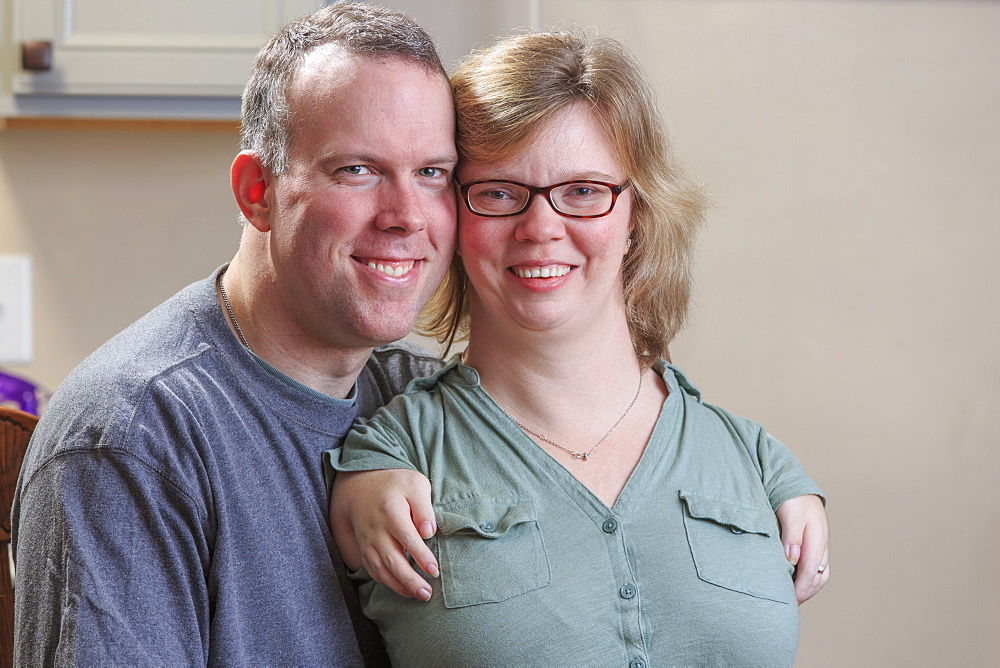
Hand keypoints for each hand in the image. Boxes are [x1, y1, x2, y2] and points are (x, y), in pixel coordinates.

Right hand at [329, 469, 438, 600]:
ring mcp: (367, 540)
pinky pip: (371, 569)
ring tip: (418, 596)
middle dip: (410, 580)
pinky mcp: (363, 547)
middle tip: (427, 594)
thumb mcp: (415, 484)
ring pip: (380, 569)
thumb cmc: (396, 484)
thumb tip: (429, 532)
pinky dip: (386, 582)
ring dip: (399, 586)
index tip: (434, 570)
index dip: (421, 557)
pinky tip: (402, 588)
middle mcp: (376, 529)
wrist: (362, 483)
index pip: (407, 539)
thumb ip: (424, 507)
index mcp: (390, 511)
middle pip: (392, 560)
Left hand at [775, 494, 828, 604]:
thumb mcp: (790, 514)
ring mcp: (820, 543)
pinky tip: (797, 581)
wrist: (795, 484)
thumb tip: (793, 558)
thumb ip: (791, 536)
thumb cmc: (791, 498)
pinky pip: (817, 565)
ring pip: (820, 572)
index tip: (790, 599)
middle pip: (819, 575)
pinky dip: (810, 577)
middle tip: (791, 604)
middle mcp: (821, 543)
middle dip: (806, 591)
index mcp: (816, 538)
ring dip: (810, 587)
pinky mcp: (815, 542)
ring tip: (795, 597)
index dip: (801, 587)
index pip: (811, 570)